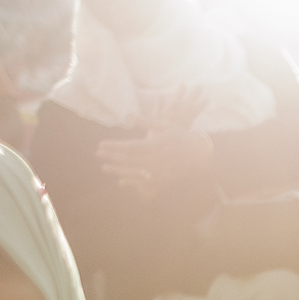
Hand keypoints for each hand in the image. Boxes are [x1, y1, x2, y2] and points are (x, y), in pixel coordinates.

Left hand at [96, 127, 212, 198]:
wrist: (200, 154)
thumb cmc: (181, 136)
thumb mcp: (165, 124)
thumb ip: (147, 122)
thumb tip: (130, 116)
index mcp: (156, 145)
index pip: (130, 147)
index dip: (114, 146)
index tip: (101, 144)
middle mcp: (156, 160)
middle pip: (129, 160)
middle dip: (112, 156)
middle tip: (98, 153)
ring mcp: (160, 171)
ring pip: (134, 172)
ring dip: (117, 170)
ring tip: (104, 167)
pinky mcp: (163, 179)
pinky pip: (145, 182)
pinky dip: (132, 182)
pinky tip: (120, 181)